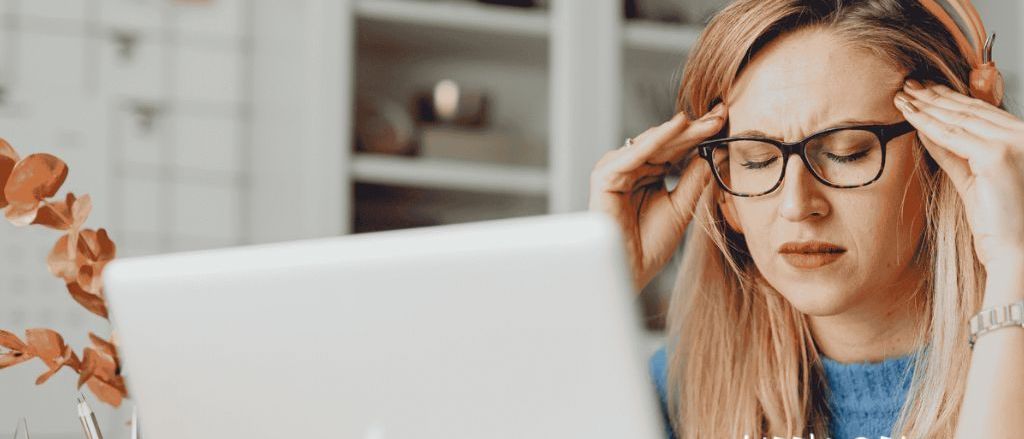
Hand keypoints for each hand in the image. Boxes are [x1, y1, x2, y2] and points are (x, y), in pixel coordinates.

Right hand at [588, 103, 726, 291]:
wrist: (631, 271)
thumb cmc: (650, 245)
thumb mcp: (681, 207)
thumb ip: (693, 179)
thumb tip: (714, 151)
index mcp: (646, 174)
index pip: (674, 149)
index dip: (699, 135)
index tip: (724, 120)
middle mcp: (630, 168)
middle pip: (665, 143)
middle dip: (694, 129)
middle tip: (720, 113)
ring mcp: (615, 171)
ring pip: (651, 144)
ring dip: (679, 132)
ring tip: (706, 121)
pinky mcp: (605, 177)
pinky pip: (634, 154)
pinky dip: (655, 140)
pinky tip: (676, 126)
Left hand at [897, 80, 1023, 274]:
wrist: (1018, 254)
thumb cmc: (1001, 225)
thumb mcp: (975, 180)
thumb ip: (955, 154)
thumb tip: (929, 132)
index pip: (982, 112)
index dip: (951, 99)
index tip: (927, 90)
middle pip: (970, 110)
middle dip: (935, 96)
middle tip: (909, 84)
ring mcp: (1012, 143)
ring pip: (958, 118)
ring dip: (926, 105)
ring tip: (903, 95)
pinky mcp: (996, 156)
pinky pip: (951, 135)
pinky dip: (926, 122)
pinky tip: (909, 113)